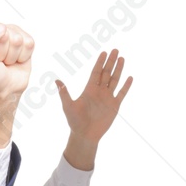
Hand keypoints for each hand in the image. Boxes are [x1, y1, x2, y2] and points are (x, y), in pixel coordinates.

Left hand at [0, 21, 33, 102]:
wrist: (4, 91)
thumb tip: (0, 28)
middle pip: (2, 31)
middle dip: (0, 51)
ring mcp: (5, 33)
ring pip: (16, 38)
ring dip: (11, 55)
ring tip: (4, 62)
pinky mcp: (21, 38)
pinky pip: (28, 42)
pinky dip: (22, 56)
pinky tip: (14, 61)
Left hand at [57, 50, 131, 169]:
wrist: (85, 135)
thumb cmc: (75, 121)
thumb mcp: (68, 106)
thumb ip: (64, 93)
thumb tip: (56, 80)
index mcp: (89, 90)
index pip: (95, 72)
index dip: (99, 62)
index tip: (103, 52)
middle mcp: (99, 92)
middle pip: (106, 73)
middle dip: (110, 62)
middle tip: (115, 50)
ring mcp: (107, 98)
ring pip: (114, 80)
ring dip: (118, 70)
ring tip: (122, 58)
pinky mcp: (114, 105)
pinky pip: (121, 93)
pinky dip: (126, 86)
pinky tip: (130, 77)